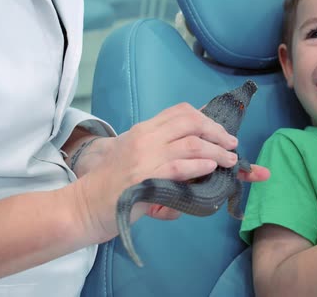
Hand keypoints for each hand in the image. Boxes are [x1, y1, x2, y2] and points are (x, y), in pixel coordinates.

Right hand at [68, 102, 253, 241]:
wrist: (85, 206)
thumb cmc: (112, 185)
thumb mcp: (135, 156)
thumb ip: (162, 149)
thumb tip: (198, 150)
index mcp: (144, 129)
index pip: (180, 111)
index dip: (206, 118)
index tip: (221, 130)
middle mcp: (146, 136)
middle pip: (192, 122)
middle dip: (217, 132)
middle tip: (232, 144)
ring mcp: (145, 155)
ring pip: (192, 144)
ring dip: (217, 151)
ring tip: (230, 160)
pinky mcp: (146, 177)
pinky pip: (180, 166)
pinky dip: (201, 165)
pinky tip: (211, 168)